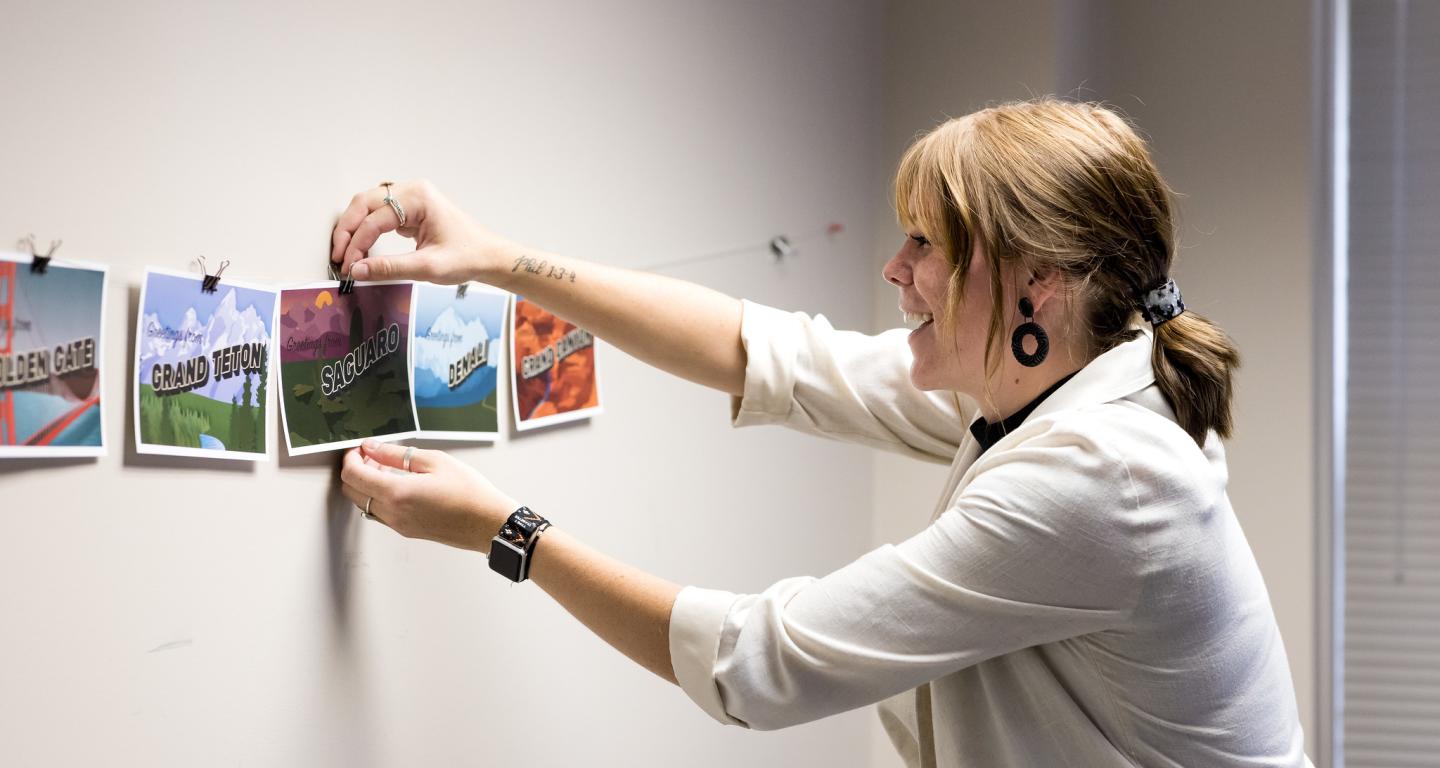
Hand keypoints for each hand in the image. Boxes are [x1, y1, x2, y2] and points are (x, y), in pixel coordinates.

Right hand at [330, 180, 519, 284]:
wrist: (489, 257)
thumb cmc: (468, 256)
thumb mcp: (428, 267)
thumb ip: (391, 268)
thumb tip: (358, 270)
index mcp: (419, 198)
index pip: (375, 218)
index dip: (358, 243)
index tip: (349, 266)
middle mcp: (413, 192)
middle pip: (364, 203)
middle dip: (348, 230)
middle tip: (338, 255)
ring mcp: (411, 199)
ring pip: (368, 207)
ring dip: (354, 228)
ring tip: (346, 253)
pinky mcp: (411, 210)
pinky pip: (379, 214)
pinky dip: (366, 230)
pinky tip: (361, 248)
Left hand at [338, 440, 519, 551]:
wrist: (488, 523)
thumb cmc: (469, 492)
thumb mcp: (435, 461)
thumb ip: (396, 454)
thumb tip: (372, 447)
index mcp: (396, 493)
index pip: (353, 475)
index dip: (351, 457)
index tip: (361, 447)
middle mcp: (392, 513)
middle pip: (352, 491)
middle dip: (355, 470)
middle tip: (371, 455)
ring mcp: (398, 525)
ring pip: (363, 504)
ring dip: (366, 485)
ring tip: (386, 467)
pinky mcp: (406, 530)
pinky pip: (379, 513)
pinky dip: (378, 496)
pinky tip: (397, 484)